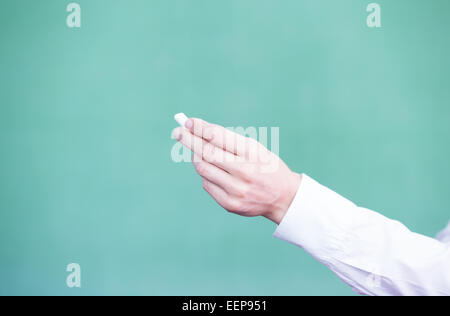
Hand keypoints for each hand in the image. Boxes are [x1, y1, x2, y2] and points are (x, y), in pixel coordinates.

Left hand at [172, 118, 300, 223]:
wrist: (283, 197)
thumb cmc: (266, 166)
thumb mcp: (255, 149)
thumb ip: (229, 141)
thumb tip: (199, 131)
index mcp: (252, 154)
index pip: (218, 137)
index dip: (200, 129)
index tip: (189, 122)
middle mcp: (245, 172)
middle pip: (206, 153)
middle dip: (189, 140)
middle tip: (178, 132)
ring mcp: (237, 190)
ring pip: (203, 169)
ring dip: (196, 158)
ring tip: (197, 151)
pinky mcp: (230, 204)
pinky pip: (207, 185)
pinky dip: (206, 175)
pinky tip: (213, 171)